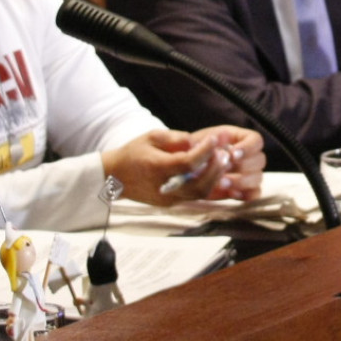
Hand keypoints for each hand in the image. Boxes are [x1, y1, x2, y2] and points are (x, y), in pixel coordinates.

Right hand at [102, 128, 220, 206]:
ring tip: (224, 163)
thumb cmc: (132, 154)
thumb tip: (196, 140)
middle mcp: (164, 187)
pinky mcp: (171, 203)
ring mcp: (168, 199)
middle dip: (216, 169)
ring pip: (200, 194)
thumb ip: (175, 138)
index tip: (214, 139)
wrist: (115, 176)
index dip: (204, 152)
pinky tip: (218, 175)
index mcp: (157, 168)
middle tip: (225, 153)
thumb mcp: (151, 137)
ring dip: (216, 179)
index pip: (187, 163)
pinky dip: (210, 187)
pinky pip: (196, 197)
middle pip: (198, 185)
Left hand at [167, 126, 266, 202]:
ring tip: (222, 183)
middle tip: (224, 172)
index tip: (232, 154)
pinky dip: (246, 194)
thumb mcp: (190, 142)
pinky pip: (254, 193)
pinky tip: (232, 193)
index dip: (247, 148)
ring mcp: (247, 172)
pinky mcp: (243, 189)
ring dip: (241, 181)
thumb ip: (196, 141)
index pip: (256, 140)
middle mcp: (246, 154)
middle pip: (260, 160)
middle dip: (242, 167)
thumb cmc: (186, 152)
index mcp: (237, 138)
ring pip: (258, 177)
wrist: (181, 171)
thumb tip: (207, 140)